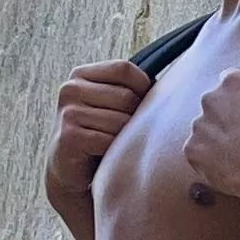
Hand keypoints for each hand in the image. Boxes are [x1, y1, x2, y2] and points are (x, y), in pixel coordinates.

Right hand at [47, 57, 151, 202]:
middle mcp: (70, 89)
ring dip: (124, 137)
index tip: (140, 105)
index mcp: (80, 75)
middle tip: (122, 133)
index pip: (124, 68)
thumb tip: (172, 82)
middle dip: (133, 118)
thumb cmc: (96, 135)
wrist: (68, 171)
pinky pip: (110, 140)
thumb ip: (127, 88)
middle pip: (126, 96)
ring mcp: (69, 113)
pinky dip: (114, 151)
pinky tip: (104, 155)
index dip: (141, 86)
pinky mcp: (70, 137)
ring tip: (113, 144)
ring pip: (121, 121)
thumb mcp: (108, 104)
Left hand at [184, 70, 239, 212]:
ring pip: (207, 128)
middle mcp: (210, 99)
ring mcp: (199, 127)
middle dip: (230, 114)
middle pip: (218, 103)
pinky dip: (211, 158)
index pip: (235, 80)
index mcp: (233, 81)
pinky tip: (229, 164)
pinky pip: (199, 152)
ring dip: (220, 136)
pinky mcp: (192, 152)